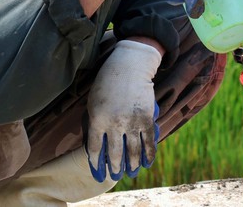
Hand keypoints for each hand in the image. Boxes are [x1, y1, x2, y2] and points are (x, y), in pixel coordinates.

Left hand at [85, 40, 161, 181]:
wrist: (129, 67)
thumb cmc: (107, 83)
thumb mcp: (93, 102)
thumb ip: (94, 123)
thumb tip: (95, 145)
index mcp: (97, 119)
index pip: (95, 148)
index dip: (96, 163)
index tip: (98, 172)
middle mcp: (114, 123)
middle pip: (114, 153)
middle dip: (115, 167)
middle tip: (115, 175)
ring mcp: (132, 121)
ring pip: (133, 151)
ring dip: (132, 165)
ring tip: (131, 173)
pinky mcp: (146, 118)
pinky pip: (148, 141)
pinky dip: (148, 155)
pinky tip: (147, 163)